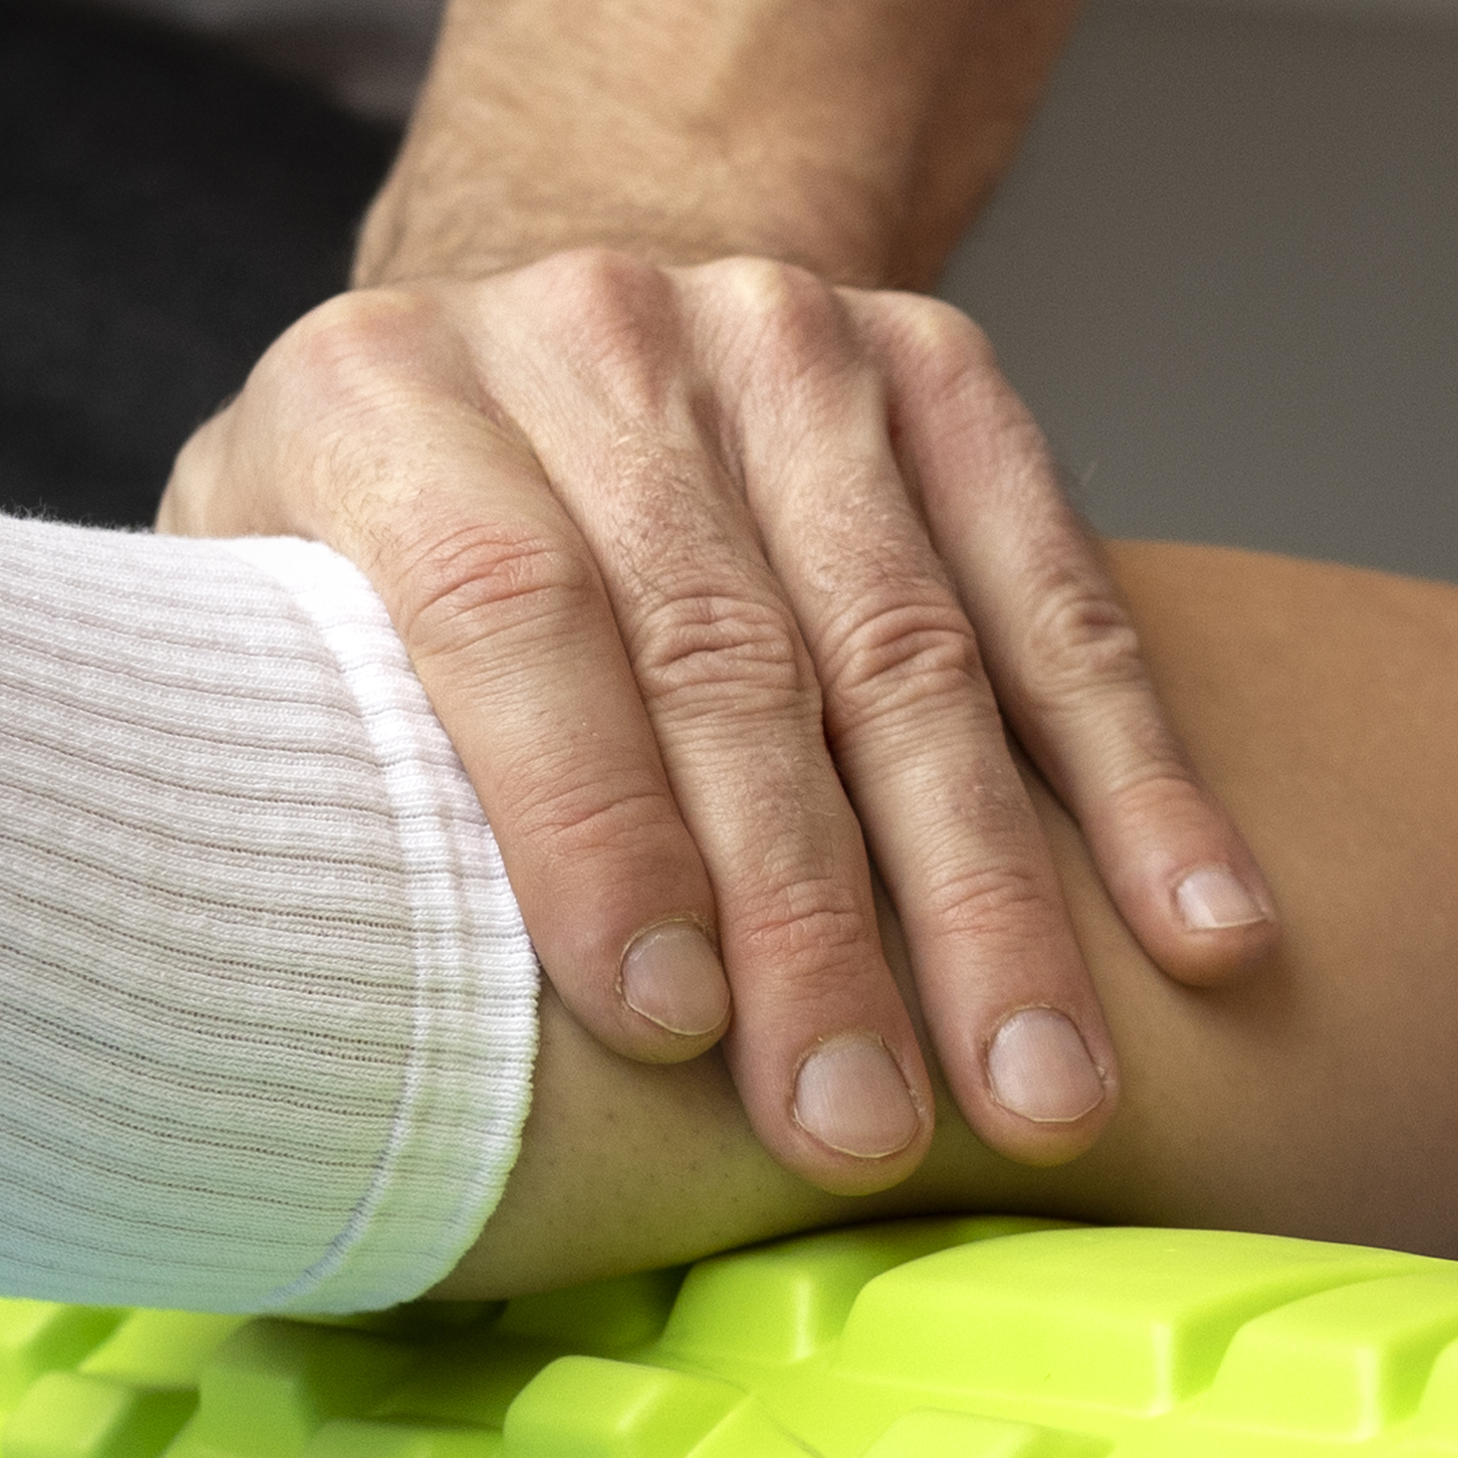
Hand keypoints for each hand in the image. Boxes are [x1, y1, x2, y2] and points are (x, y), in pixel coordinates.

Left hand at [167, 247, 1270, 1190]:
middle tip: (862, 1125)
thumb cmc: (363, 583)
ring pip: (909, 644)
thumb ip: (307, 772)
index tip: (668, 1026)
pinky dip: (1137, 774)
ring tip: (1041, 1088)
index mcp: (373, 396)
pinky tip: (1197, 923)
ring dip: (988, 889)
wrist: (527, 351)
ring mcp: (774, 334)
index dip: (592, 822)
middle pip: (726, 654)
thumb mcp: (260, 642)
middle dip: (810, 918)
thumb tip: (352, 1023)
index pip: (505, 609)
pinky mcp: (929, 361)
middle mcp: (583, 333)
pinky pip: (1054, 588)